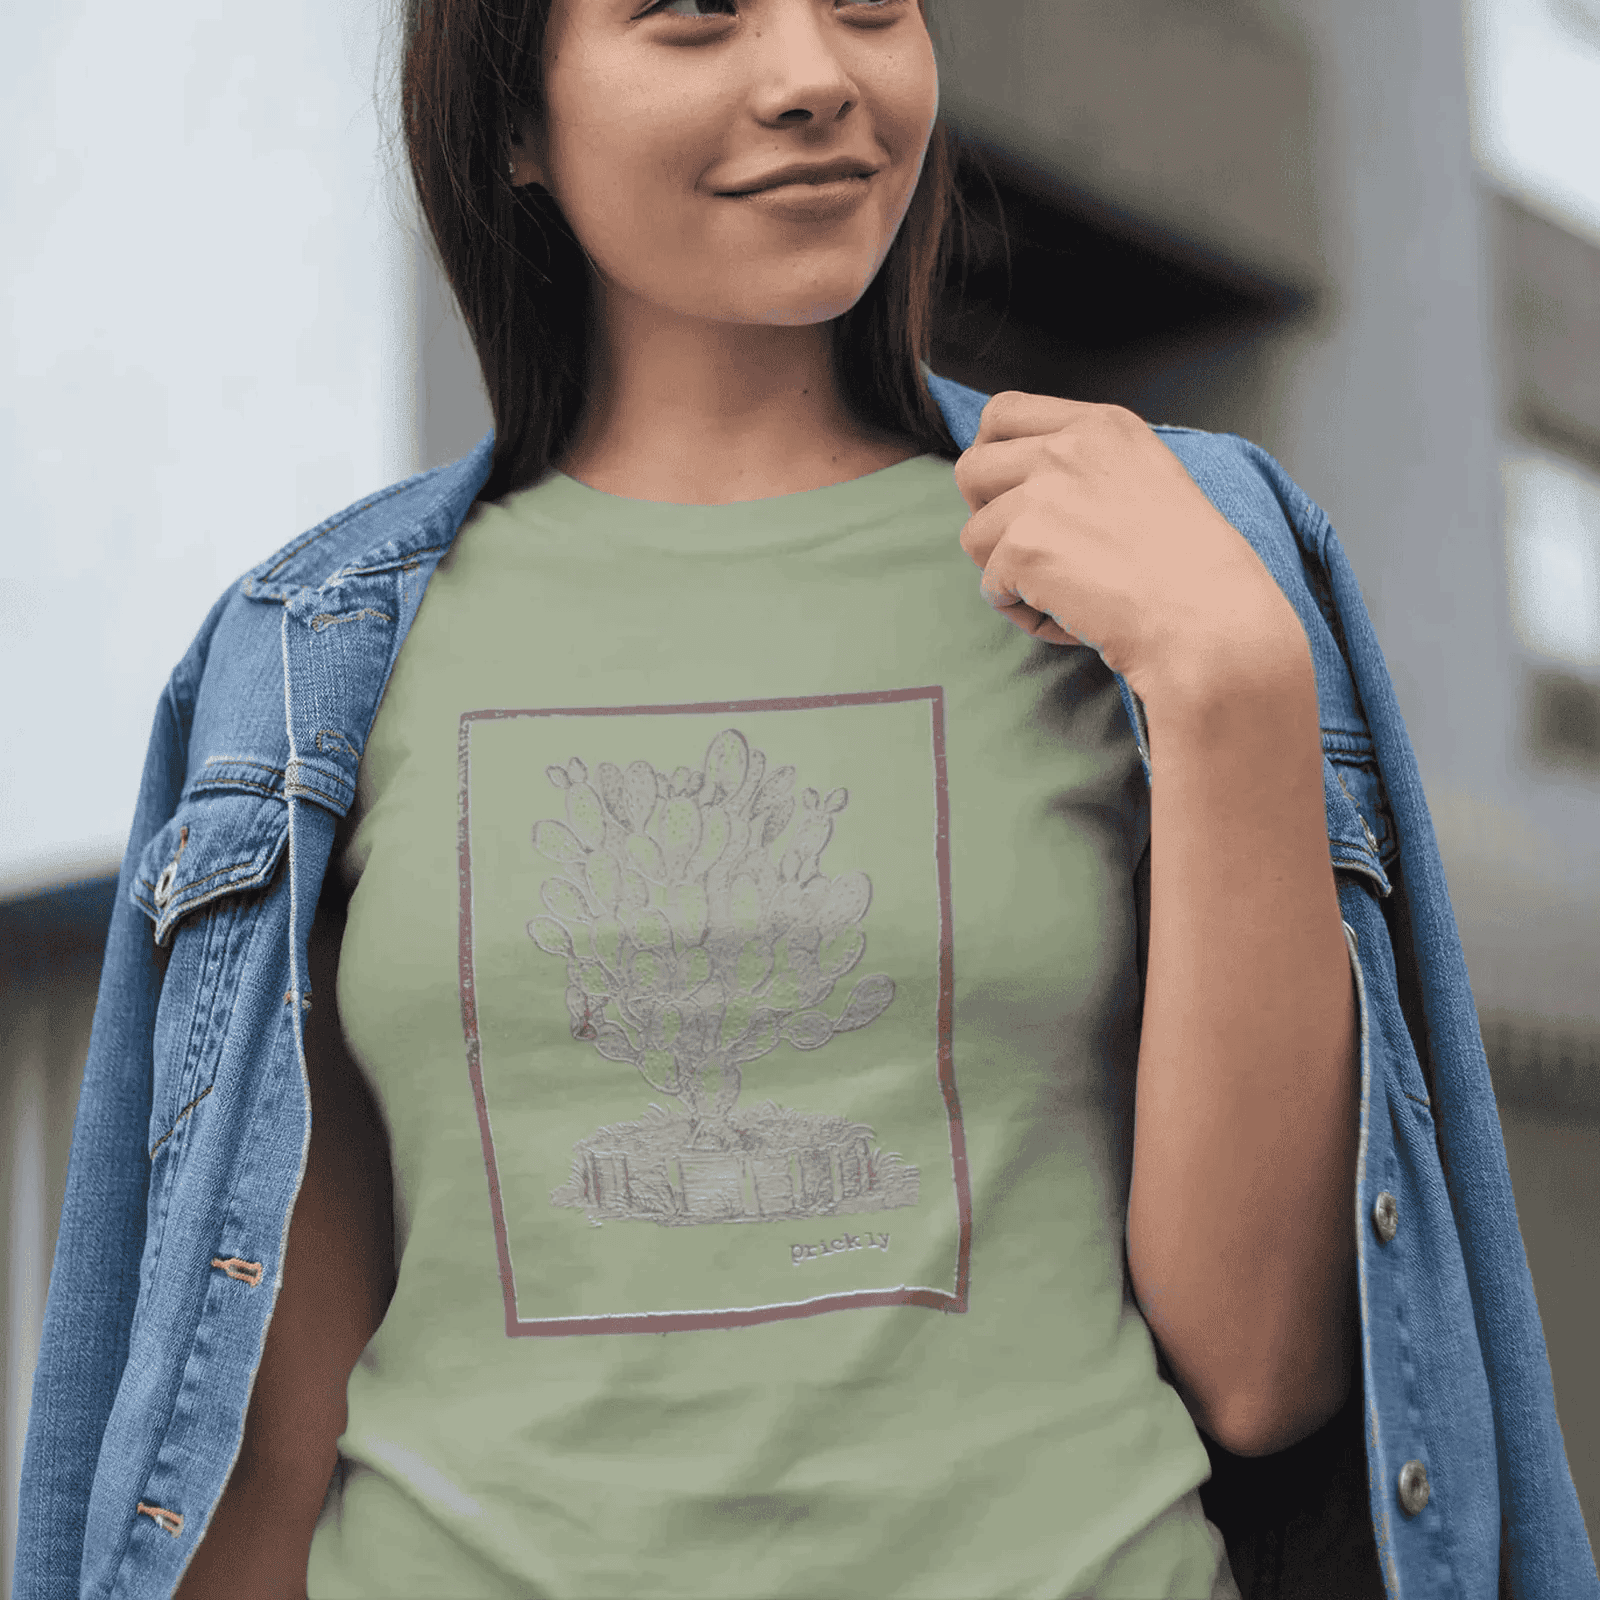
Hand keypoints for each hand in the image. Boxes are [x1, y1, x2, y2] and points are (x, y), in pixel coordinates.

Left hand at [954, 393, 1298, 700]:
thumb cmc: (1192, 568)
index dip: (994, 459)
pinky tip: (1070, 618)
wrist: (1209, 619)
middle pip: (972, 469)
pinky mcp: (1022, 548)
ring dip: (1007, 572)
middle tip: (1027, 551)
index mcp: (1101, 425)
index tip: (1009, 495)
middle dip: (986, 514)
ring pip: (974, 536)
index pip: (1002, 414)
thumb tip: (1025, 482)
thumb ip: (1086, 466)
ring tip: (1063, 593)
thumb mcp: (1147, 477)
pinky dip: (1022, 612)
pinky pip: (990, 588)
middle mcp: (1066, 449)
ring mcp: (1040, 496)